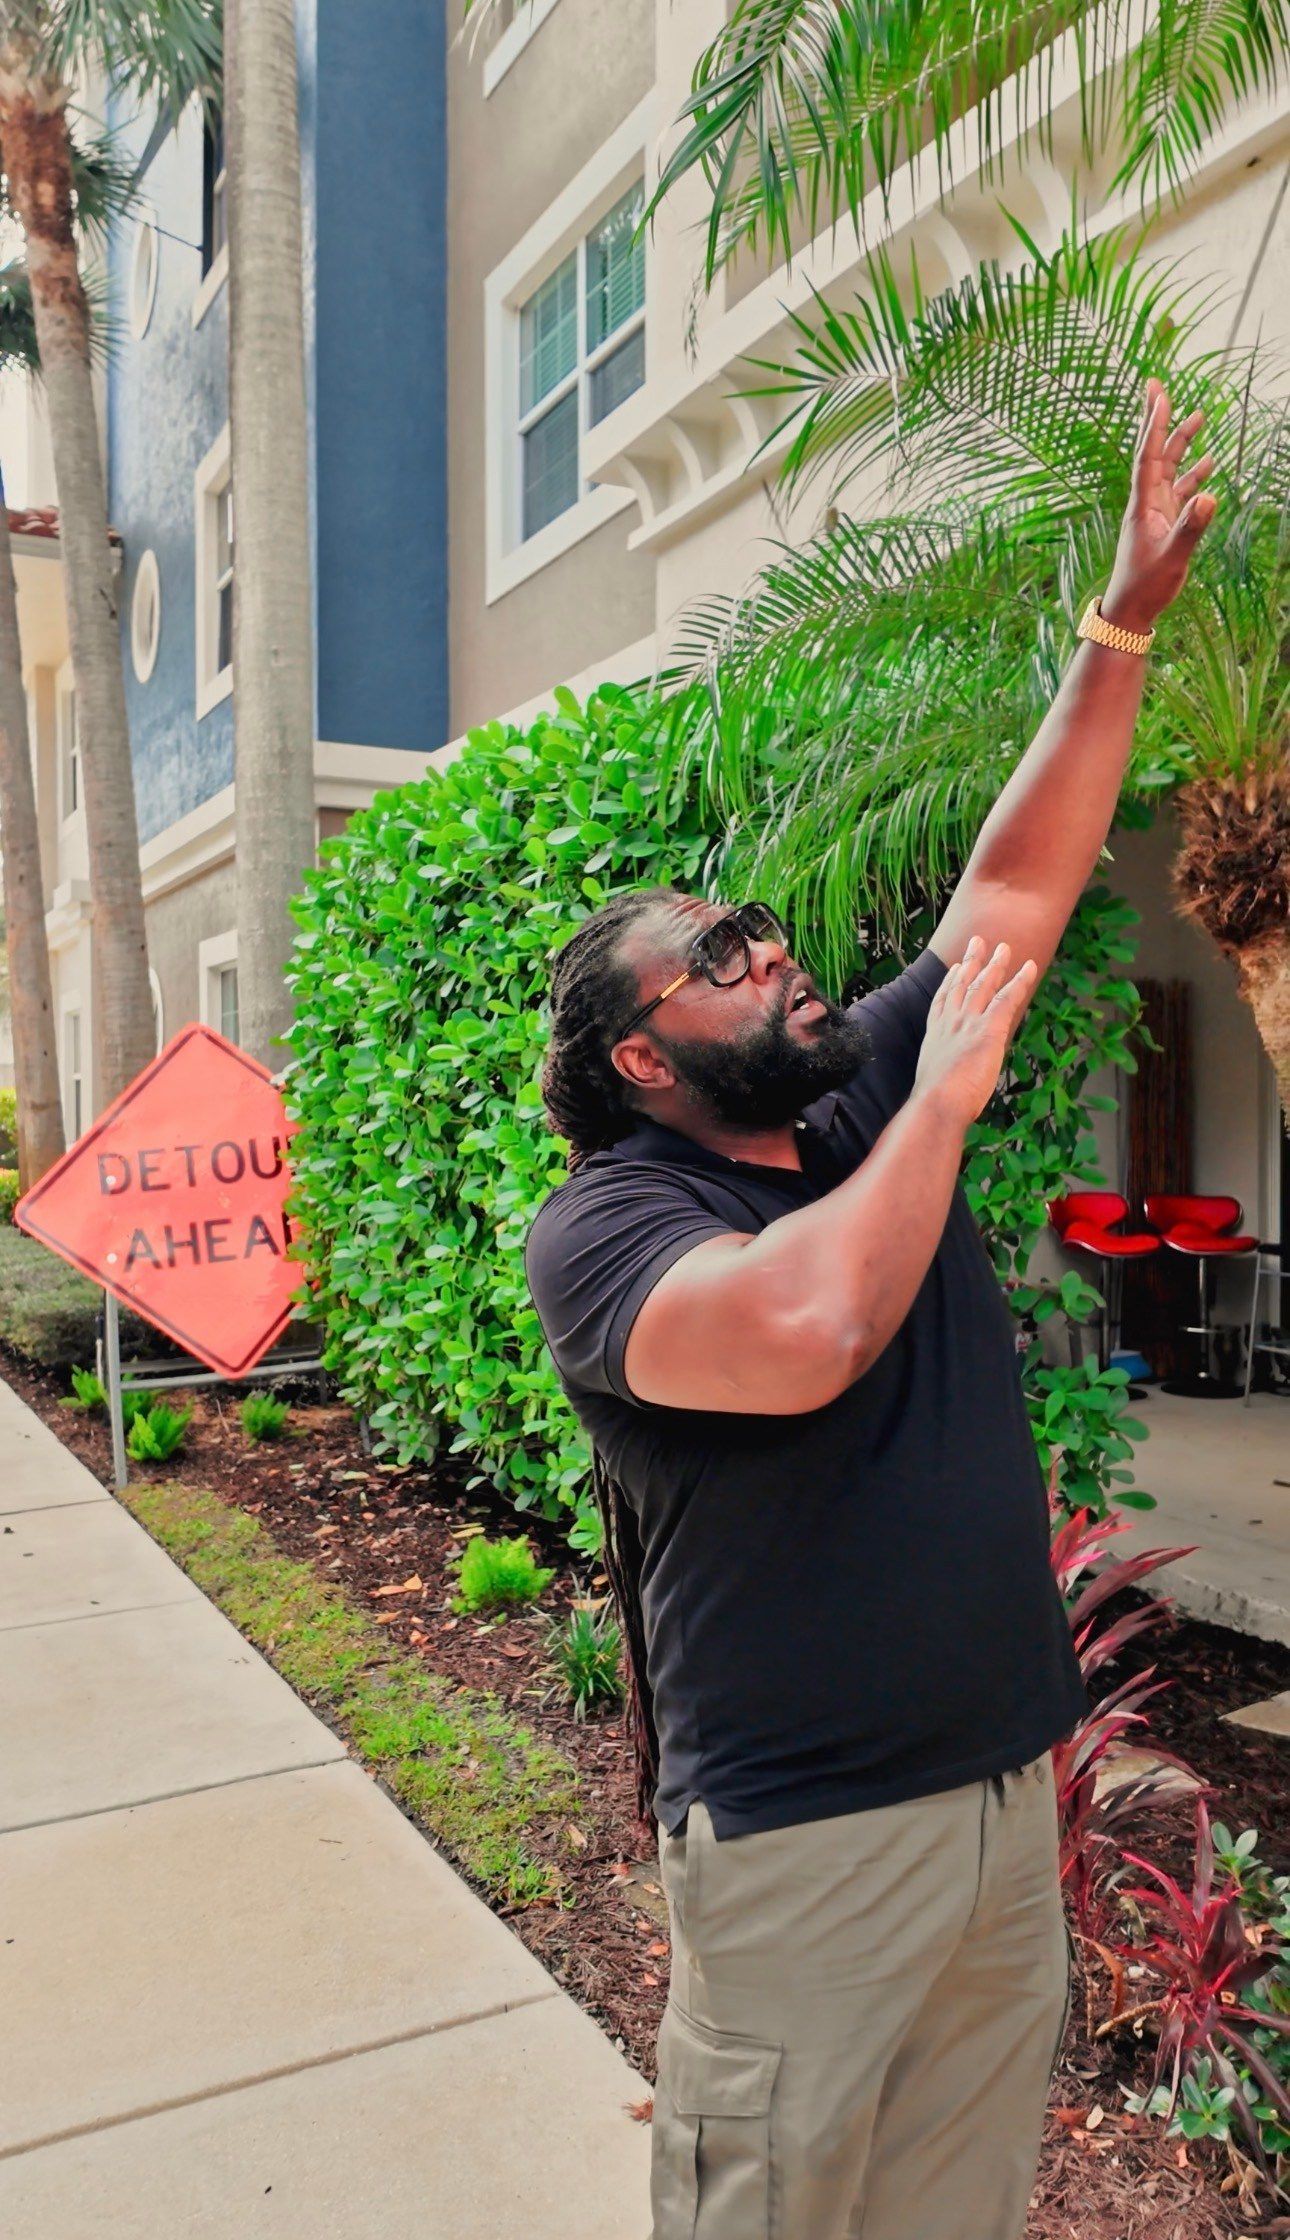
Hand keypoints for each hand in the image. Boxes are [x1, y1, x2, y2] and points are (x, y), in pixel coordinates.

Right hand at [915, 937, 1037, 1124]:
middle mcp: (951, 1022)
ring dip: (995, 964)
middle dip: (972, 961)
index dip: (950, 981)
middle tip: (978, 942)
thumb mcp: (937, 1080)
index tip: (956, 967)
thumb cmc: (936, 1101)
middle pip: (962, 984)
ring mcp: (969, 1023)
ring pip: (984, 985)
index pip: (943, 1000)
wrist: (938, 1102)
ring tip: (1004, 948)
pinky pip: (1008, 998)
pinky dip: (1021, 981)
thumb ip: (949, 1070)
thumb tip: (957, 1079)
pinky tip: (1029, 968)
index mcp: (936, 1034)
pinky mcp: (990, 1029)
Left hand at [1101, 378, 1216, 633]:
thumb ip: (1191, 528)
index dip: (1154, 424)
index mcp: (1143, 506)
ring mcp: (1154, 511)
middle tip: (1158, 386)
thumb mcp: (1172, 558)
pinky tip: (1208, 464)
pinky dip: (1192, 475)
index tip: (1158, 394)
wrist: (1130, 611)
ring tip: (1199, 416)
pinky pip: (1179, 491)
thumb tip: (1210, 496)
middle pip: (1154, 452)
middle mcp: (1146, 502)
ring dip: (1181, 443)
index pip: (1148, 456)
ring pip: (1169, 468)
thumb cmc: (1147, 586)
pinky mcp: (1163, 523)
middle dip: (1157, 419)